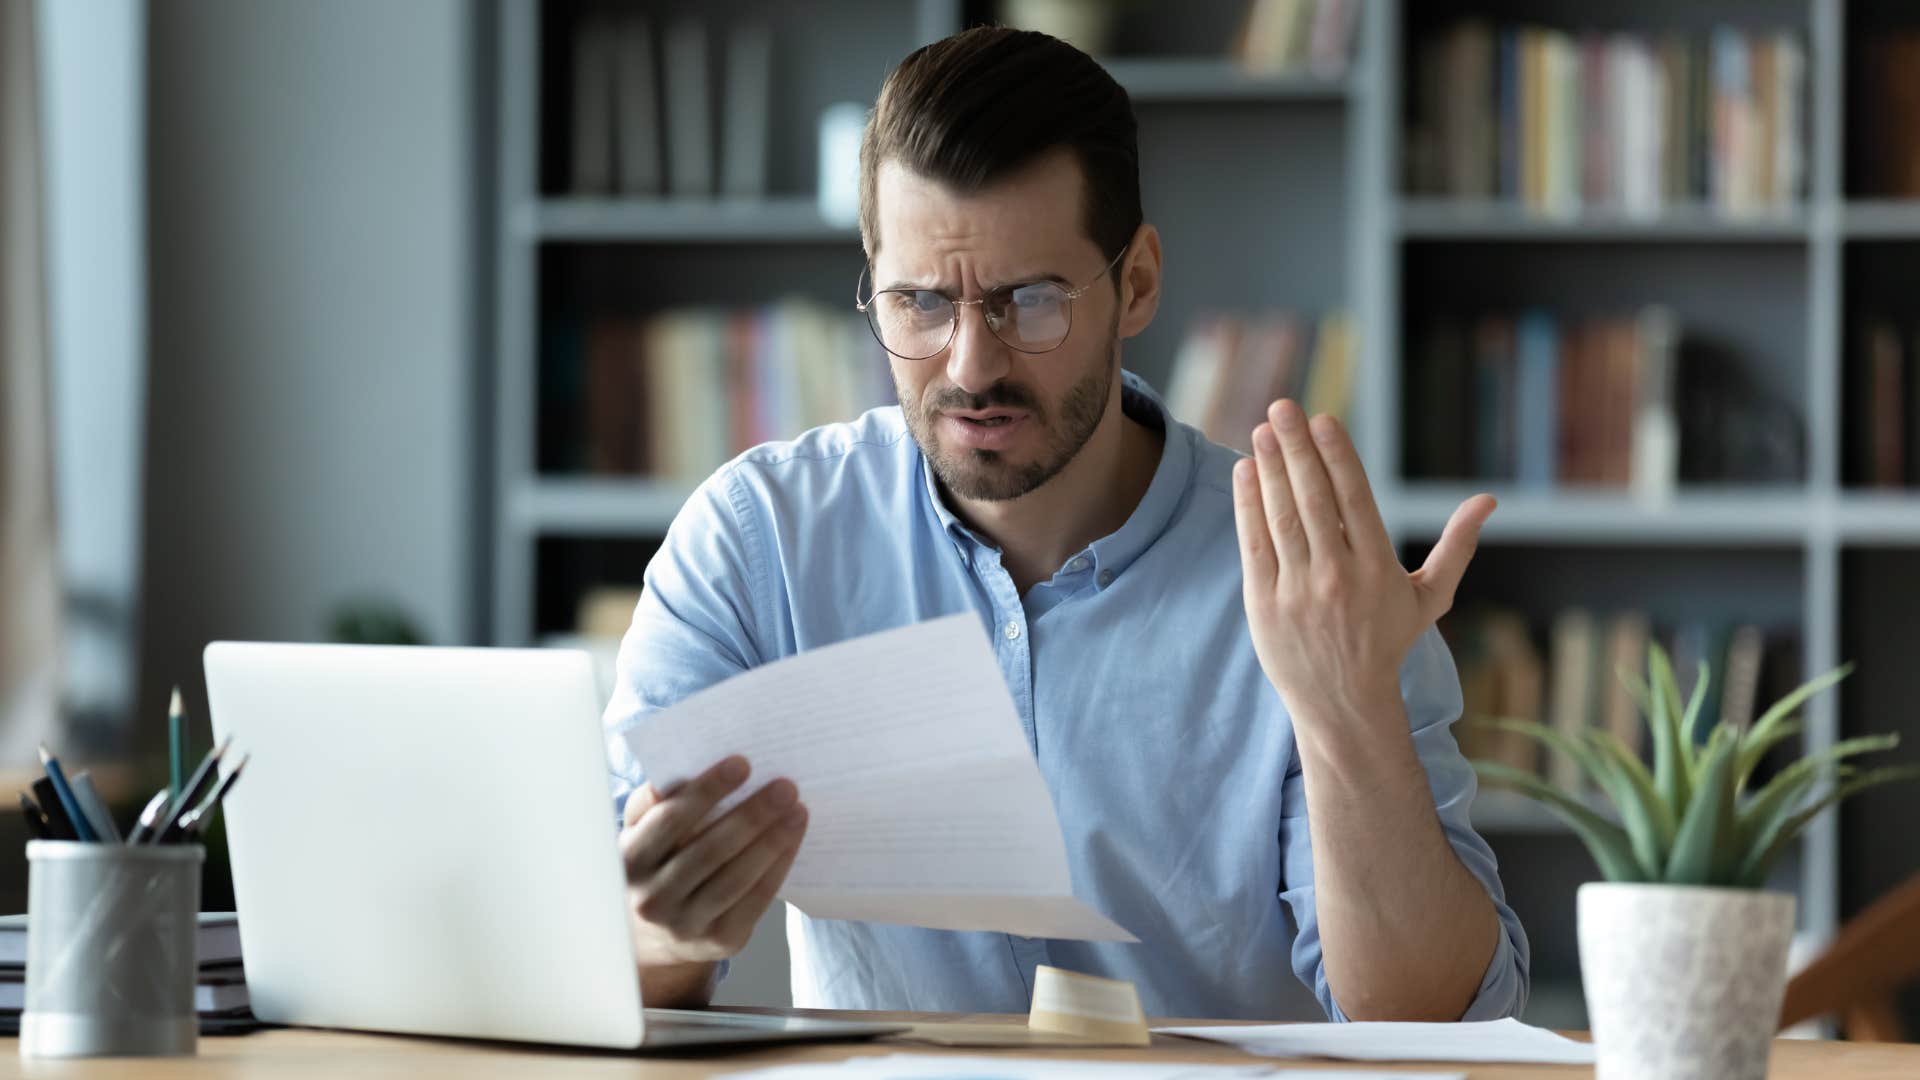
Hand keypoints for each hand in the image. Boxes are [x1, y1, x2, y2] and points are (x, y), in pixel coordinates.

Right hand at [620, 755, 807, 968]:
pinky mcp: (719, 941)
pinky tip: (793, 839)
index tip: (743, 763)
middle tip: (785, 787)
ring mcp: (685, 925)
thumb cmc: (656, 864)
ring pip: (735, 879)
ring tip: (797, 810)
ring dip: (772, 841)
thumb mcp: (641, 833)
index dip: (706, 791)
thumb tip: (686, 770)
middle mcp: (651, 899)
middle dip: (752, 816)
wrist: (655, 934)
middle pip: (709, 851)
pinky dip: (778, 866)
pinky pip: (755, 900)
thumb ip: (655, 802)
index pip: (670, 820)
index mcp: (628, 862)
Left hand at [1231, 400, 1494, 726]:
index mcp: (1378, 569)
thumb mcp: (1430, 598)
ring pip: (1282, 518)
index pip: (1354, 499)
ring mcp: (1298, 591)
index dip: (1337, 456)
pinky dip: (1249, 506)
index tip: (1323, 419)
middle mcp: (1337, 577)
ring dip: (1269, 469)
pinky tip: (1246, 472)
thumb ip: (1457, 547)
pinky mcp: (1264, 605)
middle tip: (1283, 407)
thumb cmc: (1387, 642)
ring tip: (1263, 430)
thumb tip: (1488, 501)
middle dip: (1296, 449)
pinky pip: (1255, 546)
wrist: (1343, 703)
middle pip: (1314, 500)